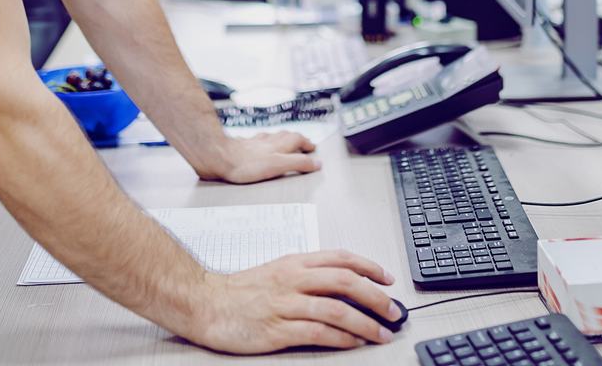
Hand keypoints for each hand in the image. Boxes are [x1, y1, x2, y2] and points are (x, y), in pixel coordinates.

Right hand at [189, 250, 398, 352]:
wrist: (207, 303)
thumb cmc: (242, 290)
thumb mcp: (278, 271)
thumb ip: (308, 275)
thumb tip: (343, 284)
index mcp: (296, 262)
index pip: (341, 258)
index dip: (369, 267)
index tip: (388, 279)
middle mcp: (294, 279)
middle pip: (345, 281)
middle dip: (376, 296)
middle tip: (394, 310)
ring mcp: (286, 303)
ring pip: (336, 308)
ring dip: (365, 322)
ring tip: (382, 332)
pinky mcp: (277, 328)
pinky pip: (318, 332)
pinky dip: (341, 338)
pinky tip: (354, 343)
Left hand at [200, 131, 320, 183]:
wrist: (218, 157)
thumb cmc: (245, 163)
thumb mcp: (278, 165)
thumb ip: (298, 163)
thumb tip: (317, 163)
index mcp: (278, 146)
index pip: (297, 139)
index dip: (306, 143)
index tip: (312, 148)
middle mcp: (267, 142)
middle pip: (285, 136)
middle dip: (295, 139)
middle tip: (302, 142)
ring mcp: (253, 143)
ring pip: (271, 137)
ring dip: (280, 138)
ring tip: (283, 140)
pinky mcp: (240, 146)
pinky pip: (254, 141)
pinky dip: (261, 141)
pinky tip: (256, 144)